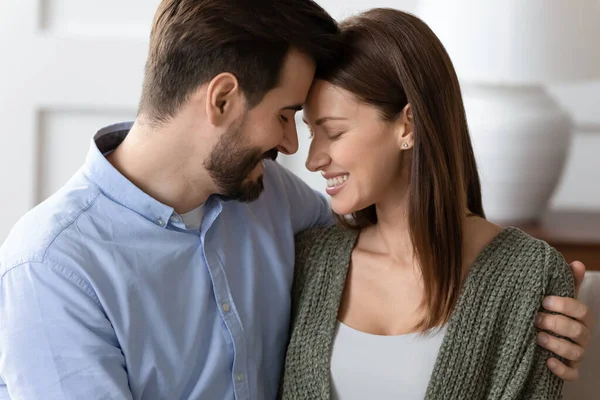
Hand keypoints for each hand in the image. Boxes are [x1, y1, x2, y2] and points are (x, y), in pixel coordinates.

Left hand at [535, 261, 591, 380]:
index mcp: (580, 317)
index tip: (544, 300)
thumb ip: (566, 282)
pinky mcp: (569, 369)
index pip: (581, 311)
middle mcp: (581, 336)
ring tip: (538, 337)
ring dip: (557, 345)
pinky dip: (561, 369)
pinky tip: (547, 361)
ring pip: (576, 353)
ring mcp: (576, 353)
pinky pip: (571, 374)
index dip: (565, 305)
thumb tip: (577, 263)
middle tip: (536, 319)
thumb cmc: (551, 312)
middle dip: (556, 324)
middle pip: (577, 331)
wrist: (539, 336)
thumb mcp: (557, 296)